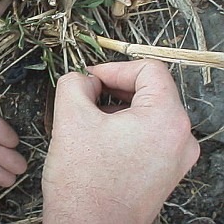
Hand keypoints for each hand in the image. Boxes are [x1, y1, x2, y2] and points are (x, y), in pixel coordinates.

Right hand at [42, 60, 199, 222]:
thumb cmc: (83, 184)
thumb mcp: (70, 117)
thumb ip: (74, 83)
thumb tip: (82, 79)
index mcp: (167, 119)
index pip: (148, 70)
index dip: (114, 68)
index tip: (91, 78)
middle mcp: (180, 138)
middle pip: (149, 91)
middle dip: (113, 88)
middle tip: (85, 95)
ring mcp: (175, 158)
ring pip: (146, 113)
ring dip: (115, 108)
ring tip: (87, 119)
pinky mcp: (164, 172)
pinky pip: (147, 134)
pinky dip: (123, 127)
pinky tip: (98, 138)